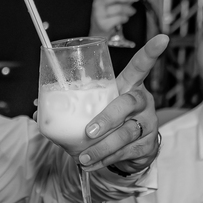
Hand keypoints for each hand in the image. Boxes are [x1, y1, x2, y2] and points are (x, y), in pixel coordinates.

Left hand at [77, 34, 168, 173]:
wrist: (130, 150)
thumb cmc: (109, 121)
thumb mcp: (94, 108)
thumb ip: (72, 105)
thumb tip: (39, 106)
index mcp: (129, 86)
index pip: (141, 66)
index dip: (151, 52)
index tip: (162, 38)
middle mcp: (142, 102)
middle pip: (129, 103)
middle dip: (108, 118)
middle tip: (89, 131)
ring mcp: (148, 123)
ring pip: (126, 133)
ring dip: (102, 146)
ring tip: (83, 156)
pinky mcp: (148, 145)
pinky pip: (125, 152)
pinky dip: (105, 160)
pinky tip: (91, 164)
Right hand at [90, 0, 141, 36]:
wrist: (99, 32)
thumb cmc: (109, 14)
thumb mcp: (114, 2)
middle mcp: (97, 3)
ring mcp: (99, 14)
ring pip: (118, 8)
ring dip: (129, 10)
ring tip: (131, 11)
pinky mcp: (103, 24)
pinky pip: (119, 18)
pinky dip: (125, 18)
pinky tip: (124, 18)